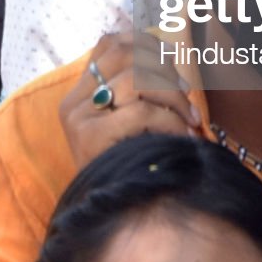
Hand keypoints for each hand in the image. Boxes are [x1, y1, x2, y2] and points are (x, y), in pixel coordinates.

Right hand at [58, 30, 200, 171]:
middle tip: (185, 96)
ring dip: (173, 97)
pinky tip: (182, 137)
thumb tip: (170, 52)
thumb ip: (141, 90)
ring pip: (136, 80)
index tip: (172, 62)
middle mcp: (73, 101)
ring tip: (188, 120)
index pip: (109, 43)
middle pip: (124, 54)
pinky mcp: (89, 136)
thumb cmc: (131, 167)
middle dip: (164, 69)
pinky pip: (141, 112)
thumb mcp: (132, 124)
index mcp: (80, 93)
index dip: (145, 43)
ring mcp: (78, 118)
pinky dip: (170, 121)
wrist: (111, 217)